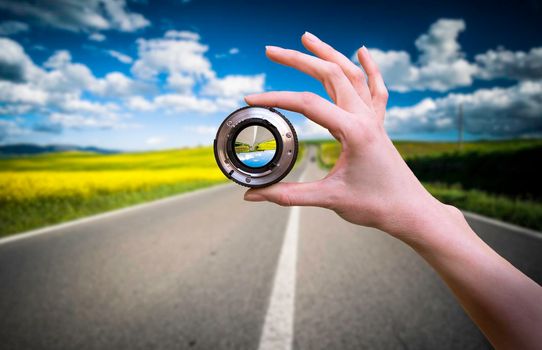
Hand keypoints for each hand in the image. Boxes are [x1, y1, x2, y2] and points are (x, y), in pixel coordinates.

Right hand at [244, 32, 454, 243]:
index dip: (275, 98)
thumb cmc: (376, 205)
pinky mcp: (378, 125)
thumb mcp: (329, 199)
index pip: (307, 104)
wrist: (410, 211)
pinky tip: (362, 51)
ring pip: (350, 74)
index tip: (251, 98)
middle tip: (271, 51)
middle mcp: (364, 117)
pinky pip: (374, 89)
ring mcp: (373, 118)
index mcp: (353, 131)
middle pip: (329, 74)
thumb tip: (253, 195)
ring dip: (328, 53)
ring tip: (306, 38)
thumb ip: (288, 195)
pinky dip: (368, 68)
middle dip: (298, 59)